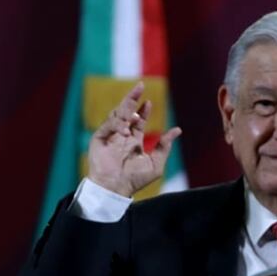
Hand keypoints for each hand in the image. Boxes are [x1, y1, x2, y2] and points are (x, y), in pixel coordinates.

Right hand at [87, 81, 181, 196]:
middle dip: (132, 99)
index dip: (143, 110)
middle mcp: (121, 136)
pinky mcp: (99, 139)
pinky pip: (107, 126)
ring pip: (116, 115)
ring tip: (134, 114)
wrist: (117, 189)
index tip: (149, 102)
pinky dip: (117, 125)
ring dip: (125, 111)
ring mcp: (110, 136)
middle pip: (126, 111)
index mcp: (133, 140)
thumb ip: (164, 146)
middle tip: (140, 86)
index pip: (138, 120)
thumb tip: (177, 130)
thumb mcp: (156, 163)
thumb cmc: (135, 180)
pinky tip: (126, 131)